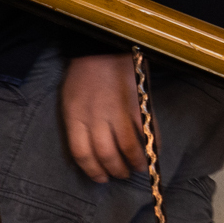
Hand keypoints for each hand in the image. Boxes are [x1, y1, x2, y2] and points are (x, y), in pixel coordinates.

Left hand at [61, 52, 149, 183]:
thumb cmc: (85, 73)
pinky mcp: (137, 103)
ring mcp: (117, 110)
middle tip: (121, 174)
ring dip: (134, 162)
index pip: (81, 153)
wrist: (103, 45)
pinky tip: (152, 152)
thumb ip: (78, 122)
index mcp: (75, 115)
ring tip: (138, 167)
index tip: (100, 178)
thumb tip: (89, 150)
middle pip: (105, 154)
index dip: (92, 170)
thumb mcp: (71, 97)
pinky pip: (146, 131)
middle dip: (115, 170)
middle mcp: (95, 116)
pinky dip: (152, 145)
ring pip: (127, 148)